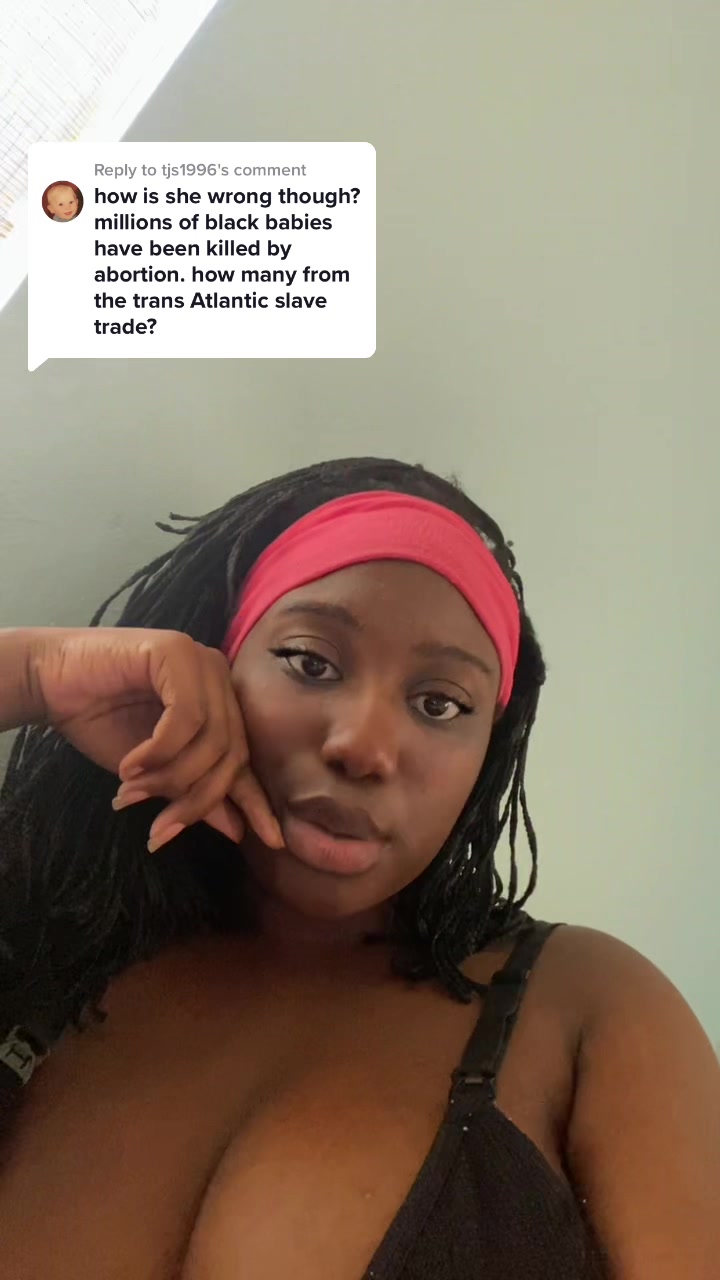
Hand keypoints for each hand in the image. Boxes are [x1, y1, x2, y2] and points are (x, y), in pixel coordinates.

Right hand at [31, 627, 282, 852]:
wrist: (50, 680)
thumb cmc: (100, 719)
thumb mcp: (153, 771)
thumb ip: (194, 790)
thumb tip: (237, 829)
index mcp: (220, 702)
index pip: (245, 757)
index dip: (256, 801)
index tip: (270, 841)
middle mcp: (219, 678)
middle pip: (231, 753)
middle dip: (197, 799)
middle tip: (160, 830)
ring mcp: (202, 661)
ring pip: (212, 738)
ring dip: (171, 778)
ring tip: (133, 793)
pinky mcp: (177, 651)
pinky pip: (186, 717)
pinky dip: (158, 751)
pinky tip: (129, 766)